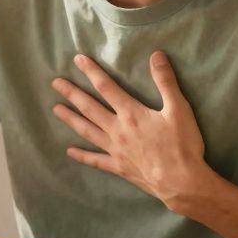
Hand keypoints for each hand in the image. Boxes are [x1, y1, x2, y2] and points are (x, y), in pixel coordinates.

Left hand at [51, 51, 217, 213]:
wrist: (181, 182)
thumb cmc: (182, 145)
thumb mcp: (179, 109)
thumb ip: (166, 81)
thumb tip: (156, 55)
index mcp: (131, 113)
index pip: (106, 87)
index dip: (91, 71)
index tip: (77, 59)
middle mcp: (117, 130)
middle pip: (89, 108)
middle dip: (72, 93)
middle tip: (55, 83)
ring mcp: (115, 150)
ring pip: (87, 131)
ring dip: (70, 119)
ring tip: (55, 110)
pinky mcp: (118, 167)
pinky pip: (95, 160)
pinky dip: (82, 155)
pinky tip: (69, 151)